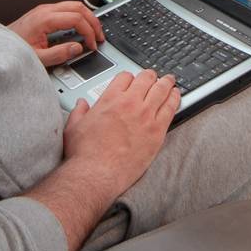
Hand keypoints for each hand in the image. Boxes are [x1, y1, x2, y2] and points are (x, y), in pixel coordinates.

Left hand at [7, 0, 103, 67]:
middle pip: (78, 7)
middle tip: (100, 35)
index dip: (89, 32)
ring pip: (73, 5)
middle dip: (93, 21)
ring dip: (87, 17)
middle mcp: (45, 10)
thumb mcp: (37, 58)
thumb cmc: (13, 50)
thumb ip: (59, 54)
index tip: (93, 44)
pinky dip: (78, 17)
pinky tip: (80, 28)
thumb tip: (78, 48)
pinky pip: (66, 9)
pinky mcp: (43, 12)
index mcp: (44, 19)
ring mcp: (44, 9)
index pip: (76, 19)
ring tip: (93, 32)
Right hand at [62, 70, 178, 198]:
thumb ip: (79, 112)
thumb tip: (81, 104)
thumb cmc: (85, 153)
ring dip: (166, 83)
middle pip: (146, 79)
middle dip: (150, 76)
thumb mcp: (74, 127)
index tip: (132, 81)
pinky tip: (176, 95)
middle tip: (153, 77)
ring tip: (169, 81)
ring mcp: (145, 116)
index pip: (125, 77)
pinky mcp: (157, 131)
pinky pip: (170, 108)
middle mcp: (129, 103)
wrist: (97, 174)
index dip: (130, 78)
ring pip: (161, 89)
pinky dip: (175, 98)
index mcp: (110, 99)